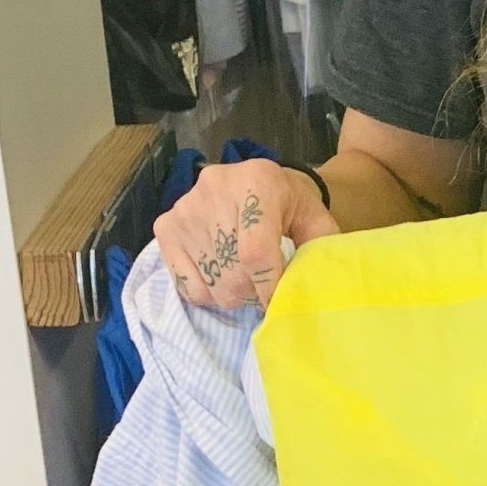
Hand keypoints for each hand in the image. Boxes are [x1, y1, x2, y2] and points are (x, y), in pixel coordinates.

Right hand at [153, 159, 337, 309]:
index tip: (278, 303)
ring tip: (245, 275)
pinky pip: (188, 286)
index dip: (269, 287)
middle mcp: (214, 190)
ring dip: (233, 293)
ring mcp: (185, 210)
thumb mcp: (316, 219)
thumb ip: (320, 250)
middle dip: (254, 293)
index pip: (256, 253)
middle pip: (233, 274)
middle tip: (265, 285)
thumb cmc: (290, 205)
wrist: (256, 181)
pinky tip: (222, 273)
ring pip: (212, 285)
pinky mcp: (166, 227)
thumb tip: (311, 288)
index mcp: (257, 182)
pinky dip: (209, 291)